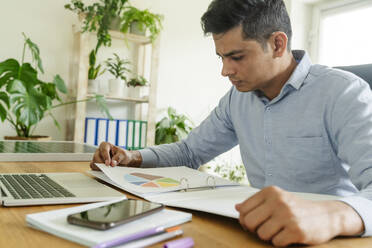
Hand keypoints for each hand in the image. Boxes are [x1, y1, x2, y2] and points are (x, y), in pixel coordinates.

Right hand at [90, 142, 141, 169]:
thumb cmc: (122, 155)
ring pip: (94, 163)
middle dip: (102, 163)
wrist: (123, 160)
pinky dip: (98, 170)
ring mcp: (96, 157)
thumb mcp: (123, 154)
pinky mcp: (96, 164)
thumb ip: (118, 158)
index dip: (106, 157)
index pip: (104, 150)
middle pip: (96, 157)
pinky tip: (104, 172)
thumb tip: (112, 164)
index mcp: (105, 145)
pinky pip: (93, 167)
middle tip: (108, 169)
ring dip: (99, 168)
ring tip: (107, 171)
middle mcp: (99, 151)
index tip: (108, 164)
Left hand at [235, 186, 363, 246]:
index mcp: (271, 192)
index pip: (243, 209)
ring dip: (269, 237)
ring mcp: (288, 215)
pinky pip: (276, 242)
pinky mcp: (296, 230)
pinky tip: (288, 235)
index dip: (244, 220)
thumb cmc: (298, 208)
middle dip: (254, 230)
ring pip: (261, 234)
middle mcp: (278, 201)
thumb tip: (237, 207)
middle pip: (250, 222)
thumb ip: (257, 203)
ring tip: (279, 231)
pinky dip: (280, 242)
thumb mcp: (277, 199)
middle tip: (264, 229)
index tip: (252, 222)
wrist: (327, 215)